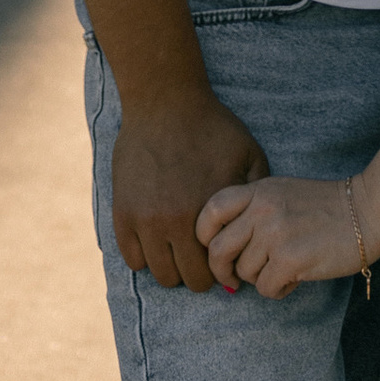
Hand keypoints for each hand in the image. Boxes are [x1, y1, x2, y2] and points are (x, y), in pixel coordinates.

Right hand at [113, 92, 267, 288]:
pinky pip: (131, 259)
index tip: (219, 255)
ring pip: (159, 274)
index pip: (216, 271)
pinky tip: (155, 238)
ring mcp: (146, 220)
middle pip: (186, 280)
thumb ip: (255, 194)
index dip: (220, 266)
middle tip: (199, 255)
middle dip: (196, 272)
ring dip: (170, 266)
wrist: (166, 101)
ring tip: (177, 247)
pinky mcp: (123, 213)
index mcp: (208, 211)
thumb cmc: (211, 126)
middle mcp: (175, 222)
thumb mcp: (248, 154)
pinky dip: (144, 255)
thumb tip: (256, 233)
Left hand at [200, 172, 367, 299]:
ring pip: (244, 273)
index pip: (211, 209)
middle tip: (233, 278)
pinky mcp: (290, 259)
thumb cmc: (326, 205)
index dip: (203, 235)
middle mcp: (262, 210)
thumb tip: (226, 250)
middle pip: (217, 249)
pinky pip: (265, 289)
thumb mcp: (283, 192)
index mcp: (259, 190)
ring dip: (259, 278)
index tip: (213, 249)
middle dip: (222, 270)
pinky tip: (294, 279)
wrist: (368, 210)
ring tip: (282, 269)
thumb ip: (254, 210)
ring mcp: (275, 234)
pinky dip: (278, 290)